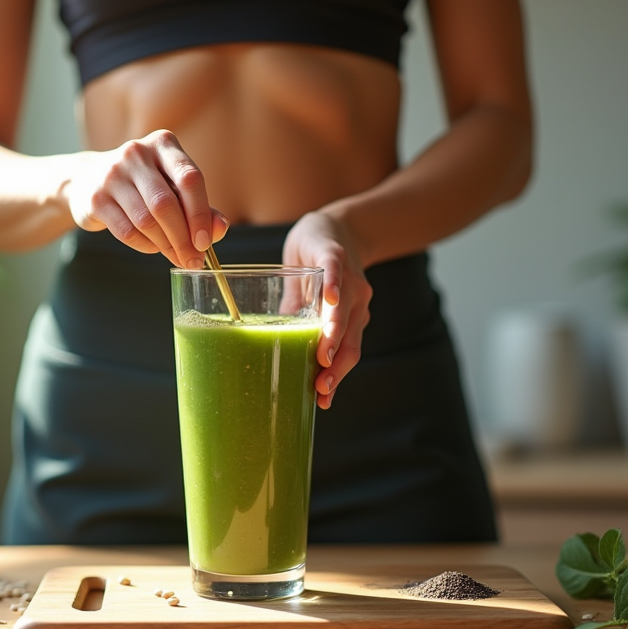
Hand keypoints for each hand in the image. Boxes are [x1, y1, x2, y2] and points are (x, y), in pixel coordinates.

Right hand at [63, 129, 227, 267]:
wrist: (88, 179)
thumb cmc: (144, 185)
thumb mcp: (173, 187)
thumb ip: (200, 207)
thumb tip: (219, 228)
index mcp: (163, 144)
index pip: (189, 179)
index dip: (200, 214)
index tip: (205, 243)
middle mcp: (136, 153)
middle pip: (165, 204)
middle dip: (183, 238)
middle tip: (193, 260)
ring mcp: (112, 174)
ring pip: (146, 221)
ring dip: (165, 245)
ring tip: (176, 256)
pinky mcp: (95, 198)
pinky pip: (127, 231)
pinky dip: (145, 246)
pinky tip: (153, 247)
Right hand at [283, 212, 371, 409]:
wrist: (335, 226)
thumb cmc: (317, 268)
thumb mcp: (305, 300)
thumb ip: (296, 323)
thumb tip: (271, 350)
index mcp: (349, 321)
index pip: (344, 355)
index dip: (335, 378)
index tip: (322, 402)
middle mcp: (356, 306)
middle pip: (349, 341)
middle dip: (335, 367)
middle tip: (321, 389)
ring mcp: (348, 281)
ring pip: (344, 312)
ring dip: (334, 335)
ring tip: (323, 357)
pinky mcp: (334, 255)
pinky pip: (336, 273)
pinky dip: (335, 287)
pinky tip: (330, 300)